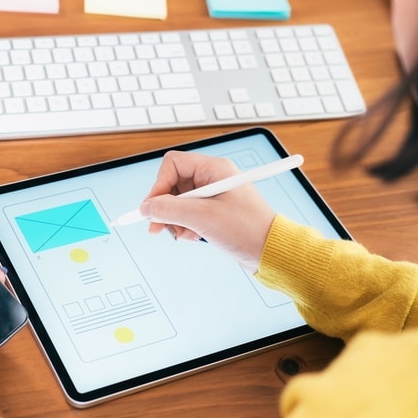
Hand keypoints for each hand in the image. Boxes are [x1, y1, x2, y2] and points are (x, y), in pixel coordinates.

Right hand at [139, 151, 275, 272]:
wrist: (271, 252)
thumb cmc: (247, 230)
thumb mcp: (203, 218)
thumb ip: (169, 210)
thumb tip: (146, 208)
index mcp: (214, 169)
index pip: (173, 165)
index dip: (158, 185)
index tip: (152, 208)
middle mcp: (213, 178)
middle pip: (173, 184)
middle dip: (165, 208)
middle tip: (158, 228)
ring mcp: (214, 195)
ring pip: (178, 202)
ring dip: (175, 220)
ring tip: (185, 234)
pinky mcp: (215, 211)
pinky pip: (189, 214)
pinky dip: (186, 226)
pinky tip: (194, 237)